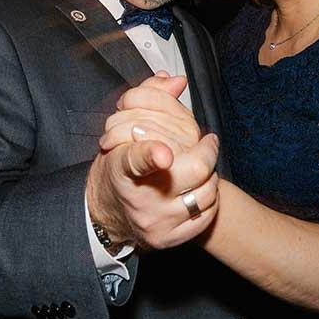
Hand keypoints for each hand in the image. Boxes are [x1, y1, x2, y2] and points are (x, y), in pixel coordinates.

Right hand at [86, 73, 219, 249]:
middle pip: (188, 172)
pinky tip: (199, 189)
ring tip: (200, 166)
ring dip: (209, 175)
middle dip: (206, 151)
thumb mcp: (123, 131)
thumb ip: (149, 100)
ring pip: (204, 192)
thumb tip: (175, 80)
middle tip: (208, 141)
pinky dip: (209, 199)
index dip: (151, 155)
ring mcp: (155, 221)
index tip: (165, 153)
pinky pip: (206, 216)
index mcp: (121, 167)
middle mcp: (138, 198)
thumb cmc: (119, 166)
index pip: (135, 160)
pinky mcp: (170, 239)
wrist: (109, 211)